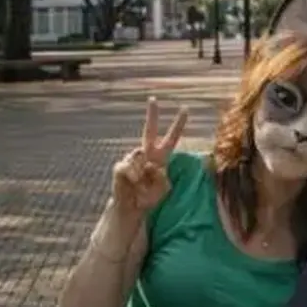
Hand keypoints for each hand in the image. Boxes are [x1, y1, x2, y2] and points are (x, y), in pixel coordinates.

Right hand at [111, 97, 187, 222]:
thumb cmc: (150, 197)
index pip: (171, 137)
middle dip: (152, 114)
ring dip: (144, 175)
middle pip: (149, 130)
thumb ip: (162, 177)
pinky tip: (133, 185)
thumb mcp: (164, 188)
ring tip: (142, 186)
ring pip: (141, 157)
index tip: (185, 108)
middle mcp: (146, 153)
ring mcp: (132, 158)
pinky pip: (130, 168)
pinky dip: (134, 179)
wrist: (132, 207)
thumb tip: (149, 164)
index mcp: (161, 157)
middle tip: (154, 98)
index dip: (178, 124)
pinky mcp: (120, 166)